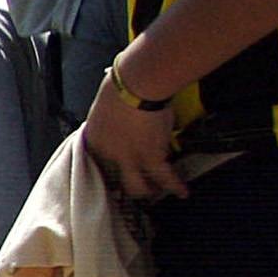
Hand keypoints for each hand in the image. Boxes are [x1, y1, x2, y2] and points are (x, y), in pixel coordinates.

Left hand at [82, 71, 187, 200]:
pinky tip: (182, 191)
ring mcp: (129, 159)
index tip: (115, 172)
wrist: (139, 83)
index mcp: (95, 138)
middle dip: (125, 188)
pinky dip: (174, 186)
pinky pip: (163, 177)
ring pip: (137, 187)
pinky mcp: (151, 157)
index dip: (109, 169)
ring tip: (157, 193)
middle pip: (115, 181)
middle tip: (134, 190)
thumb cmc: (122, 84)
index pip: (98, 163)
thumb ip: (110, 117)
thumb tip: (121, 116)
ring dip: (148, 191)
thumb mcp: (106, 104)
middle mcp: (109, 154)